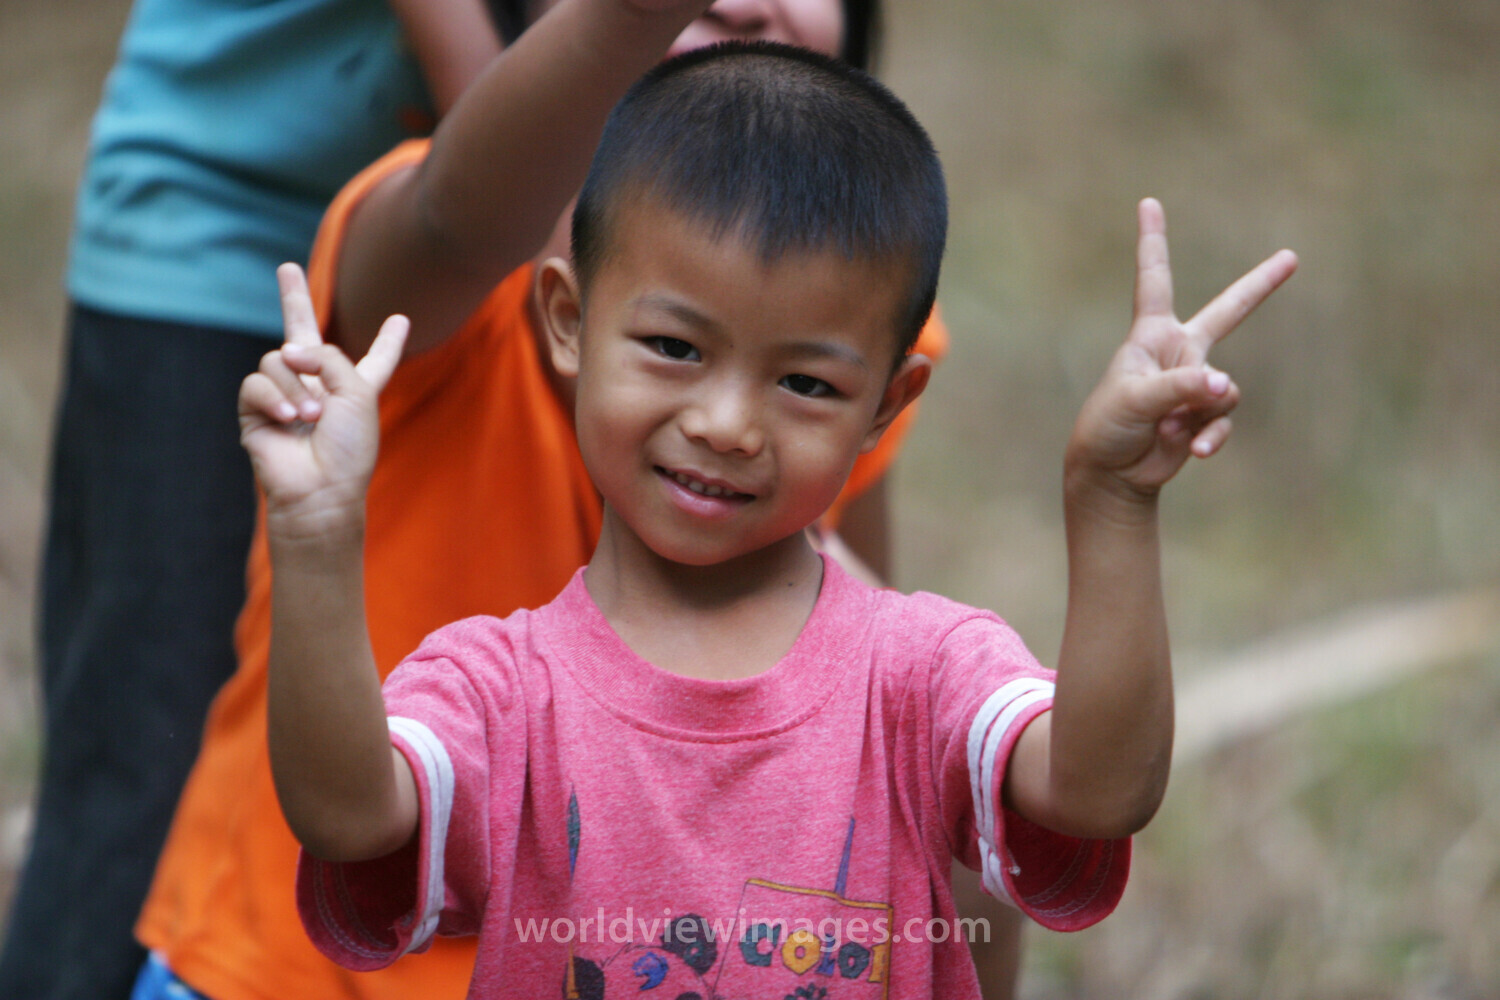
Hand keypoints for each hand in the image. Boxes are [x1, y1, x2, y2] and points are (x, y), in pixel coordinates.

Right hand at [238, 264, 408, 531]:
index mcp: (355, 387)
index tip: (402, 320)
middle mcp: (318, 387)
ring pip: (277, 359)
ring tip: (309, 417)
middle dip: (293, 299)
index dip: (388, 341)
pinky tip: (287, 418)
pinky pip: (255, 381)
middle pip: (302, 335)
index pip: (375, 359)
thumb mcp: (357, 392)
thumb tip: (286, 352)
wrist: (320, 489)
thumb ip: (328, 357)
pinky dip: (272, 396)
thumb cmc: (348, 448)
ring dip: (294, 385)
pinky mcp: (256, 411)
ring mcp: (284, 396)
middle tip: (286, 267)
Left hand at [1066, 198, 1296, 502]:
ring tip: (1172, 429)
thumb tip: (1224, 386)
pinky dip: (1212, 436)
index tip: (1148, 203)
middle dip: (1259, 286)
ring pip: (1225, 387)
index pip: (1154, 279)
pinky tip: (1194, 452)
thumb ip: (1181, 388)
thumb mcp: (1136, 400)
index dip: (1153, 241)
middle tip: (1291, 257)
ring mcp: (1194, 385)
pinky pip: (1224, 420)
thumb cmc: (1108, 427)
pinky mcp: (1204, 418)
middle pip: (1227, 311)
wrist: (1110, 474)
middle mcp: (1177, 353)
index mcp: (1150, 335)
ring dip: (1204, 411)